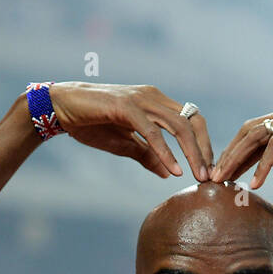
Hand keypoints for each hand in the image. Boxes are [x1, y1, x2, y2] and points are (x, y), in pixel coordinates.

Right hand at [46, 82, 213, 180]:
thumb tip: (166, 173)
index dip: (204, 145)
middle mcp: (154, 97)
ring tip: (198, 176)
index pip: (192, 121)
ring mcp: (141, 99)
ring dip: (192, 152)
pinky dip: (166, 152)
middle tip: (211, 176)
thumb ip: (146, 155)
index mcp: (157, 103)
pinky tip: (173, 170)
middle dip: (205, 150)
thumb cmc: (92, 123)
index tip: (208, 169)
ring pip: (178, 125)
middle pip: (193, 121)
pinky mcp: (126, 106)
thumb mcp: (124, 144)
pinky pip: (152, 132)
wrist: (62, 109)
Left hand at [209, 100, 272, 187]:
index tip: (226, 172)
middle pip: (250, 130)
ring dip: (238, 159)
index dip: (239, 151)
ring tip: (225, 181)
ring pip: (258, 134)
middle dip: (229, 154)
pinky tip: (256, 182)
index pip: (258, 131)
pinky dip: (264, 163)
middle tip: (213, 178)